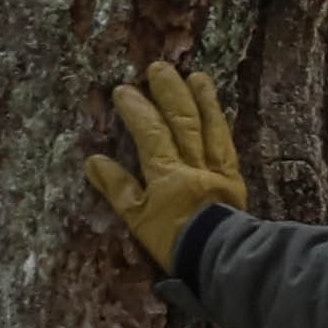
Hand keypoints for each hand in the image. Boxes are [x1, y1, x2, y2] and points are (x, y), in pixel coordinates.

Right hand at [85, 61, 247, 278]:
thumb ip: (118, 189)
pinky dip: (220, 123)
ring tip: (196, 76)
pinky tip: (216, 110)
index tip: (124, 90)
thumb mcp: (137, 220)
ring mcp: (217, 167)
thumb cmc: (173, 242)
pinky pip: (226, 143)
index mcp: (167, 173)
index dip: (137, 110)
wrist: (220, 259)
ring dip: (203, 99)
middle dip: (170, 92)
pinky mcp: (234, 176)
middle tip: (159, 68)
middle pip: (182, 121)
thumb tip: (94, 161)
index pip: (150, 133)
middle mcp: (194, 163)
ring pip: (210, 126)